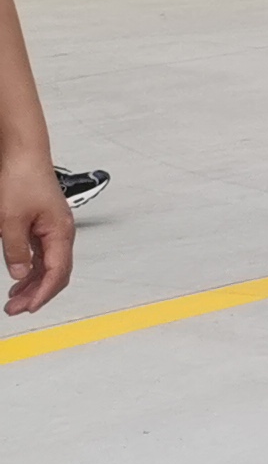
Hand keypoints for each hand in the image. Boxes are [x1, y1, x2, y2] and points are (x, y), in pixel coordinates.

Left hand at [0, 146, 73, 316]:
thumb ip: (15, 249)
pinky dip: (30, 268)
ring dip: (32, 283)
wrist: (23, 153)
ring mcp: (53, 228)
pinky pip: (41, 254)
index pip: (57, 272)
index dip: (43, 293)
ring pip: (48, 265)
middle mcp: (61, 232)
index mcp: (60, 232)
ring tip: (15, 298)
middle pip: (56, 273)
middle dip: (37, 294)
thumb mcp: (10, 219)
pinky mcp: (43, 223)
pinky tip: (19, 276)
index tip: (29, 308)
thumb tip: (19, 273)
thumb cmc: (22, 178)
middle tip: (16, 309)